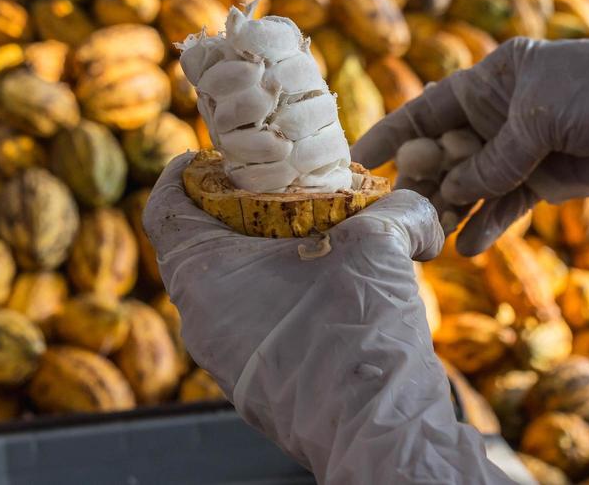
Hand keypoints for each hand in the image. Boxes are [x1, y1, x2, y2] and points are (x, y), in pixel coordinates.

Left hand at [144, 152, 512, 484]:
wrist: (378, 436)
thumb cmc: (358, 337)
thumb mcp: (380, 248)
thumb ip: (398, 212)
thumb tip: (423, 210)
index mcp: (203, 276)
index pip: (166, 208)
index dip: (186, 172)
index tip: (212, 152)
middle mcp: (202, 319)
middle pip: (200, 244)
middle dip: (238, 209)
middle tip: (281, 184)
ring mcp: (226, 357)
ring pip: (230, 286)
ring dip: (265, 255)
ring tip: (318, 233)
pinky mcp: (255, 385)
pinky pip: (253, 321)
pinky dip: (280, 294)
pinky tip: (330, 285)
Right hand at [352, 34, 588, 254]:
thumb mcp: (540, 117)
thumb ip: (493, 158)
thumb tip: (452, 190)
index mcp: (494, 78)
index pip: (430, 106)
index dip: (396, 130)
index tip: (361, 156)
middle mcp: (503, 111)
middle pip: (447, 150)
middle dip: (422, 180)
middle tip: (398, 214)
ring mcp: (526, 147)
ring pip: (474, 182)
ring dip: (453, 208)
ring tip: (428, 240)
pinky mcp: (550, 178)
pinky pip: (508, 203)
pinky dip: (489, 223)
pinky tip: (468, 246)